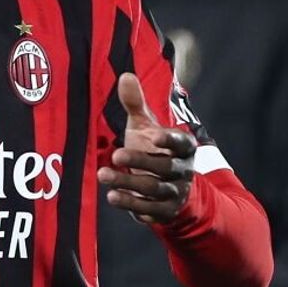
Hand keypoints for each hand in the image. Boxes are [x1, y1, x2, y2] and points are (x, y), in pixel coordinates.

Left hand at [96, 72, 195, 224]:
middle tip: (115, 155)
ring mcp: (175, 192)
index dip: (169, 139)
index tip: (154, 135)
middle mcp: (183, 170)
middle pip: (164, 167)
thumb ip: (136, 104)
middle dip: (140, 161)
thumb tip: (125, 76)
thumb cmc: (154, 148)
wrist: (169, 187)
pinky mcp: (164, 210)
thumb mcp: (145, 126)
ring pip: (153, 189)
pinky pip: (150, 210)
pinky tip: (113, 197)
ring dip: (128, 183)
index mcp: (184, 146)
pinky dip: (132, 204)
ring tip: (103, 176)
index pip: (180, 142)